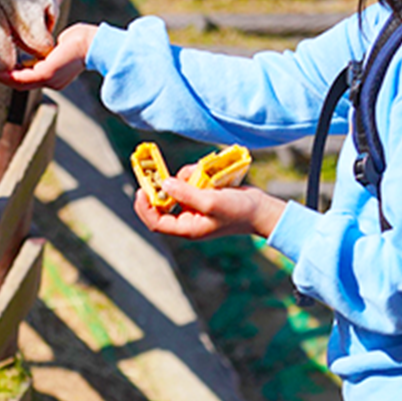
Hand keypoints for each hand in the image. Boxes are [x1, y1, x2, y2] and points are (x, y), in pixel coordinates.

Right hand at [0, 23, 97, 90]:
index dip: (12, 74)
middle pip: (21, 83)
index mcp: (54, 76)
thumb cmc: (81, 40)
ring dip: (2, 77)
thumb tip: (40, 47)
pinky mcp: (47, 74)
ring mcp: (49, 80)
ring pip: (20, 82)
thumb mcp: (58, 46)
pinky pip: (23, 77)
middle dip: (3, 77)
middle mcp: (51, 82)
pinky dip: (9, 75)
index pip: (29, 78)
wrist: (93, 43)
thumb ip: (46, 49)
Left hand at [134, 168, 285, 240]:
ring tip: (201, 175)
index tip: (140, 189)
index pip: (156, 222)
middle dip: (161, 188)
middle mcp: (187, 219)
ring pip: (176, 190)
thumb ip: (186, 193)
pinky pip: (189, 183)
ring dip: (183, 178)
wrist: (261, 208)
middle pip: (162, 204)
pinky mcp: (202, 196)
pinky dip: (194, 175)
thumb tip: (163, 183)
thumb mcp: (211, 202)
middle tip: (156, 172)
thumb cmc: (238, 211)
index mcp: (187, 228)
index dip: (144, 207)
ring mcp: (194, 208)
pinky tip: (206, 173)